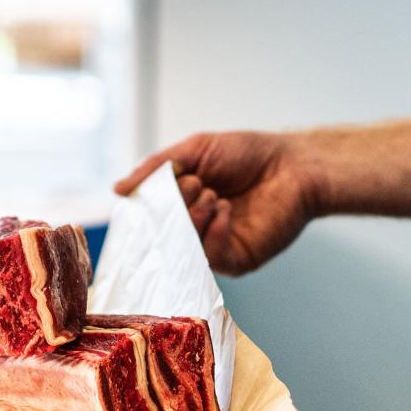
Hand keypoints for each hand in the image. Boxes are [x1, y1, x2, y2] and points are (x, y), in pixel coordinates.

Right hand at [114, 131, 320, 274]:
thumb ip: (157, 168)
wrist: (293, 163)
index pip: (149, 217)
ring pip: (185, 247)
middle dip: (175, 206)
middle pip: (163, 234)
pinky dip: (214, 232)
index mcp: (181, 204)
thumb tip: (117, 189)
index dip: (149, 205)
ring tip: (212, 192)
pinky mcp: (238, 259)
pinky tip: (226, 209)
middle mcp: (194, 229)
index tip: (158, 188)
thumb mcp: (195, 150)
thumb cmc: (247, 153)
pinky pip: (213, 257)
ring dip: (194, 216)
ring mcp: (215, 246)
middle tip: (196, 183)